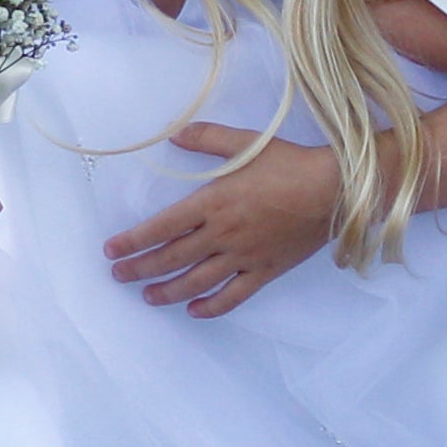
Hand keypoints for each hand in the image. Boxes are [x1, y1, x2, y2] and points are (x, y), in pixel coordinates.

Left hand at [105, 126, 340, 315]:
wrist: (334, 190)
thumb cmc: (290, 164)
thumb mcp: (247, 142)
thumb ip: (207, 139)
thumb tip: (174, 136)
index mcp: (214, 203)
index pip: (162, 227)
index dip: (134, 241)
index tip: (112, 251)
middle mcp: (223, 234)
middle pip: (172, 258)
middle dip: (140, 269)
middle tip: (118, 276)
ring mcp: (244, 257)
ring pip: (197, 282)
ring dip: (168, 292)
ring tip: (148, 297)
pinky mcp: (265, 271)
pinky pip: (233, 297)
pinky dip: (211, 307)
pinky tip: (194, 310)